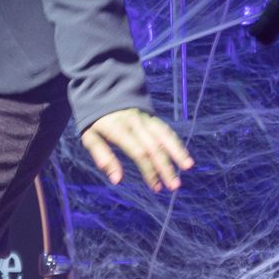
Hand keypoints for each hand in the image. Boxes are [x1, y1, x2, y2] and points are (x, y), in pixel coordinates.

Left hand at [79, 109, 193, 193]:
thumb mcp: (90, 138)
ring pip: (165, 136)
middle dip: (166, 167)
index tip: (156, 187)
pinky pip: (166, 130)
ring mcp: (145, 118)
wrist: (101, 91)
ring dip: (177, 152)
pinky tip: (184, 156)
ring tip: (188, 167)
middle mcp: (135, 123)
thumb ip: (103, 157)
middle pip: (155, 147)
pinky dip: (176, 143)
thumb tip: (117, 180)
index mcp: (118, 129)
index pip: (139, 152)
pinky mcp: (151, 117)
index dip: (149, 171)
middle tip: (174, 186)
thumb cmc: (95, 121)